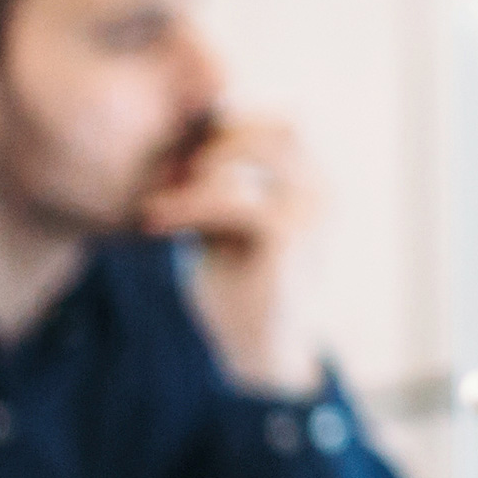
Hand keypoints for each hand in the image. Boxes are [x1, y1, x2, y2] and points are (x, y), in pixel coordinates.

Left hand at [136, 112, 322, 395]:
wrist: (259, 352)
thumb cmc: (240, 287)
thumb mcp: (225, 225)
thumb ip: (219, 185)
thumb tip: (181, 143)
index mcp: (309, 186)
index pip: (280, 126)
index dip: (232, 126)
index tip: (180, 150)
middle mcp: (320, 191)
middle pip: (280, 126)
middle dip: (222, 137)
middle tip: (172, 168)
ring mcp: (311, 212)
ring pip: (259, 151)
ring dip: (205, 165)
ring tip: (166, 196)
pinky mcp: (289, 239)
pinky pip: (235, 200)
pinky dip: (190, 205)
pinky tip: (156, 222)